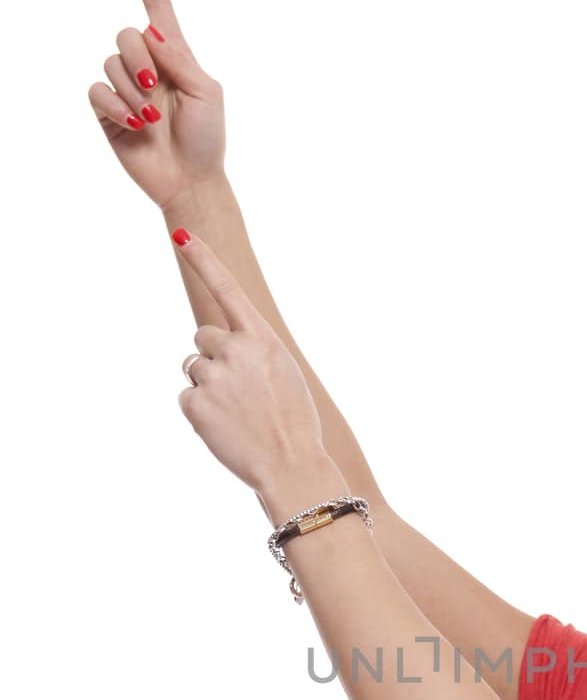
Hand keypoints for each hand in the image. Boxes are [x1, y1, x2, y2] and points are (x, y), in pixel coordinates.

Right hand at [88, 0, 226, 210]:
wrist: (192, 180)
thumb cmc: (207, 138)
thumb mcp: (206, 93)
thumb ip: (181, 59)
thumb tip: (151, 31)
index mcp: (175, 57)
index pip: (157, 10)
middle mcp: (147, 67)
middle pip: (126, 35)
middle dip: (139, 57)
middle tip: (154, 87)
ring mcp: (126, 88)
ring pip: (110, 63)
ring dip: (131, 89)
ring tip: (151, 117)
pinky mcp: (109, 112)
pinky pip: (97, 91)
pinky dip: (116, 105)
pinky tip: (135, 124)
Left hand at [172, 230, 326, 492]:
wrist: (292, 466)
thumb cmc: (293, 422)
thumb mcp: (283, 373)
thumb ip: (252, 350)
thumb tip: (210, 343)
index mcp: (262, 338)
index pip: (227, 288)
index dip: (203, 259)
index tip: (181, 233)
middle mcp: (235, 350)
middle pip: (203, 337)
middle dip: (213, 357)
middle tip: (239, 391)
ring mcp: (213, 376)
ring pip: (193, 368)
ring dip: (207, 386)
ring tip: (236, 413)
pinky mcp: (195, 404)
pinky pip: (186, 397)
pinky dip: (200, 413)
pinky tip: (224, 427)